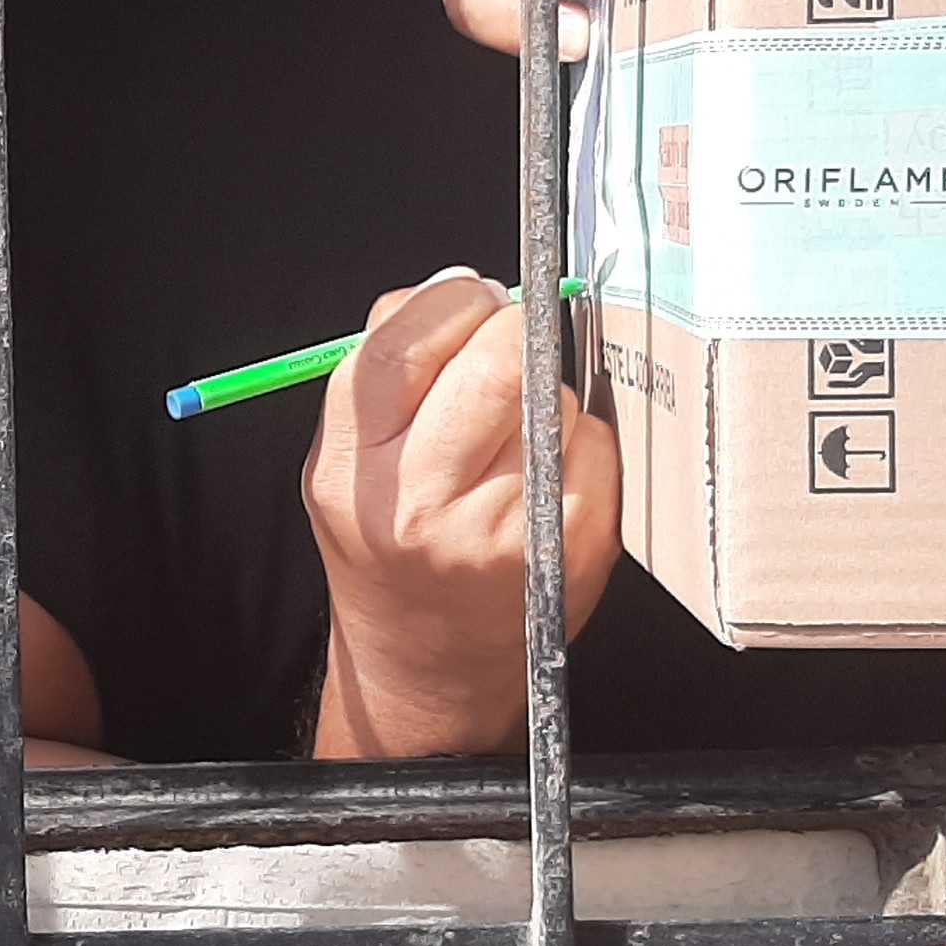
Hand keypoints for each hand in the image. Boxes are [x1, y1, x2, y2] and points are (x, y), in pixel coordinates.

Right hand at [301, 271, 621, 756]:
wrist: (425, 662)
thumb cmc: (391, 542)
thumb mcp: (350, 459)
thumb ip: (386, 371)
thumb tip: (464, 284)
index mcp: (353, 466)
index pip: (399, 346)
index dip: (449, 302)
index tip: (470, 299)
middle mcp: (420, 502)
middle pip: (495, 362)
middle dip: (513, 330)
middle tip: (511, 336)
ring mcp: (499, 530)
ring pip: (553, 399)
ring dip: (547, 393)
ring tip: (516, 433)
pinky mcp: (566, 547)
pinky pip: (595, 444)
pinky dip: (582, 440)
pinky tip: (550, 473)